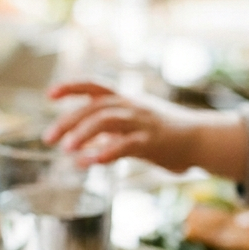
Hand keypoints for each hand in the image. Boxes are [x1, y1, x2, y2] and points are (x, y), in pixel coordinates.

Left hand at [45, 81, 248, 179]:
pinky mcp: (151, 141)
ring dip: (83, 134)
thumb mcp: (134, 124)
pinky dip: (104, 153)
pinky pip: (124, 145)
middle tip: (48, 138)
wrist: (199, 138)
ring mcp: (142, 122)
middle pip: (94, 106)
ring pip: (106, 120)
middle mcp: (131, 106)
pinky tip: (89, 163)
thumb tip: (83, 144)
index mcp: (126, 99)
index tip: (49, 95)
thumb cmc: (164, 133)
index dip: (71, 87)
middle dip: (68, 121)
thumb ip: (110, 131)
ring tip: (66, 149)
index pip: (94, 86)